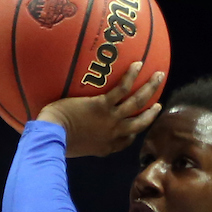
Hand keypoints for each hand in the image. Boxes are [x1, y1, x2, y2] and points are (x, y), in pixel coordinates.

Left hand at [38, 61, 164, 157]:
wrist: (53, 136)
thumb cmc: (54, 142)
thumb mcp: (71, 148)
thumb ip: (76, 141)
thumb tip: (65, 135)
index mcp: (105, 146)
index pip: (125, 141)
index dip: (133, 135)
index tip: (136, 130)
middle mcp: (113, 134)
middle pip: (140, 123)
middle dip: (152, 113)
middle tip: (159, 104)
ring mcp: (111, 119)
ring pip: (137, 102)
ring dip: (150, 88)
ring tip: (159, 75)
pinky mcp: (103, 105)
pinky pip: (122, 89)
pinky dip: (131, 76)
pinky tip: (138, 64)